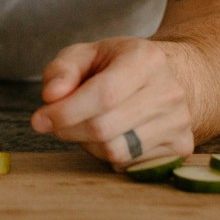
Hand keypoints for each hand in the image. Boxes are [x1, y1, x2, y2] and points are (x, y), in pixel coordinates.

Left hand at [29, 38, 195, 167]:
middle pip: (105, 128)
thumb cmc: (119, 65)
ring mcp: (180, 122)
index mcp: (147, 59)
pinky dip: (108, 156)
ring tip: (86, 125)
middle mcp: (169, 92)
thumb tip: (51, 96)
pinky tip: (110, 135)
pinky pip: (130, 165)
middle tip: (54, 124)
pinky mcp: (181, 147)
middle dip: (69, 130)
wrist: (170, 77)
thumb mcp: (86, 54)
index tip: (39, 120)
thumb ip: (63, 70)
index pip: (103, 95)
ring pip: (116, 151)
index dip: (66, 112)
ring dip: (88, 144)